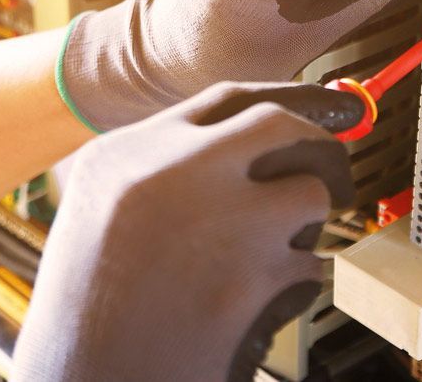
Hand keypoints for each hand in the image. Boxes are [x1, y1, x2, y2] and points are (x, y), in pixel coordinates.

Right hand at [12, 82, 363, 381]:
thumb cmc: (85, 321)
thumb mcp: (99, 220)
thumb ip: (164, 174)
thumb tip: (252, 148)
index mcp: (123, 156)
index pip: (226, 101)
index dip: (286, 100)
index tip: (324, 109)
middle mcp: (169, 172)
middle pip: (278, 124)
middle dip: (319, 148)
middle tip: (336, 177)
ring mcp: (215, 219)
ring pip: (308, 194)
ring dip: (303, 228)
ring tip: (266, 261)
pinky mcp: (250, 278)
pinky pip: (308, 266)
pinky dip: (294, 286)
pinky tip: (252, 309)